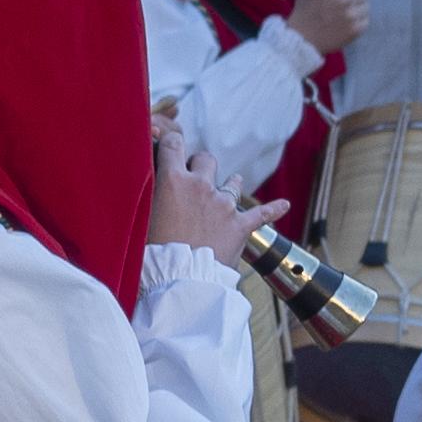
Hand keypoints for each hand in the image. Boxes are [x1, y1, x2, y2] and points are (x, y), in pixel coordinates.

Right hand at [146, 125, 276, 262]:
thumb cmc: (151, 253)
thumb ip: (142, 196)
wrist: (180, 280)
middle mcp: (202, 186)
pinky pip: (262, 214)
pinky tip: (284, 205)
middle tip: (191, 178)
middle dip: (199, 165)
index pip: (173, 144)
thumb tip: (138, 183)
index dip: (171, 142)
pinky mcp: (241, 225)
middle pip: (205, 159)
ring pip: (232, 182)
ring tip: (223, 193)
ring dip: (227, 185)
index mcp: (173, 182)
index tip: (169, 144)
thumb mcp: (137, 217)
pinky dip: (273, 209)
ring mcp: (224, 205)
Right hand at [284, 0, 378, 52]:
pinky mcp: (357, 29)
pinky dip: (356, 20)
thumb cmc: (304, 11)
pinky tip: (341, 24)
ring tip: (339, 15)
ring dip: (356, 7)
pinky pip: (365, 19)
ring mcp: (353, 15)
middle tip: (340, 1)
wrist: (299, 40)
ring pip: (365, 5)